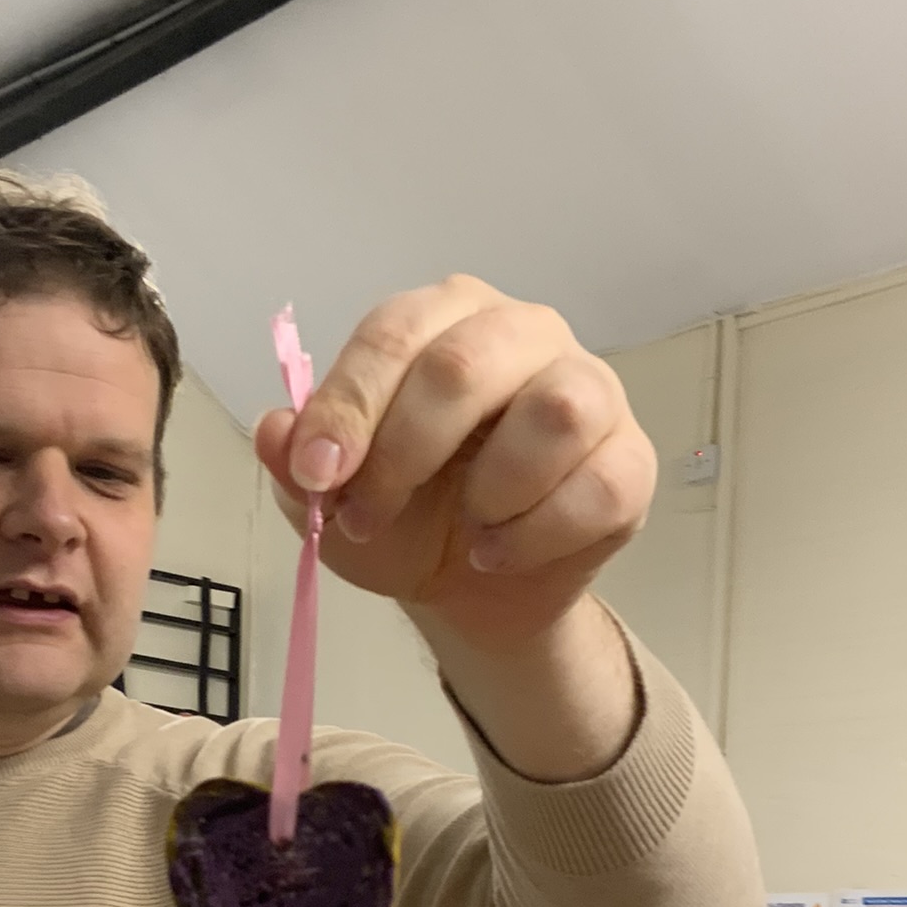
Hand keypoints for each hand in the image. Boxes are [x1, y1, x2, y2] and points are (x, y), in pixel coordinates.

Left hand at [253, 278, 655, 656]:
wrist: (472, 587)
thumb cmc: (407, 516)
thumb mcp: (334, 497)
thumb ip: (298, 460)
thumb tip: (276, 431)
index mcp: (443, 320)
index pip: (394, 335)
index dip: (349, 406)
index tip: (317, 473)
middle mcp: (522, 333)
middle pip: (466, 364)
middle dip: (405, 453)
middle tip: (366, 517)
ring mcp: (589, 389)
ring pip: (555, 414)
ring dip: (490, 490)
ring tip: (462, 529)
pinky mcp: (631, 458)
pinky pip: (598, 488)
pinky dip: (535, 535)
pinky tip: (497, 553)